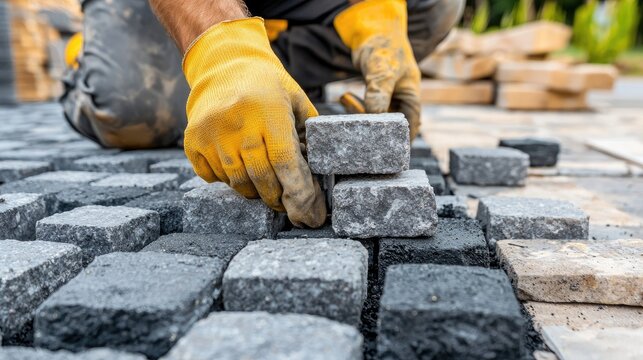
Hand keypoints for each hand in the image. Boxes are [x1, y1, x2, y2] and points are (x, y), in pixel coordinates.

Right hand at [182, 18, 325, 227]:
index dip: (297, 190)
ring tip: (262, 190)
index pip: (284, 161)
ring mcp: (211, 133)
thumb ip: (309, 132)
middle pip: (260, 177)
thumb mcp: (295, 99)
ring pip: (235, 181)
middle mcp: (238, 123)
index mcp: (268, 112)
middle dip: (275, 197)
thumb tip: (320, 171)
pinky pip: (211, 176)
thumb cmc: (268, 86)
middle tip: (284, 204)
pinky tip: (236, 171)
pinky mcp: (192, 140)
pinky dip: (226, 181)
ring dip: (252, 192)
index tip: (307, 211)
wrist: (224, 64)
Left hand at [334, 0, 420, 138]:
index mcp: (411, 97)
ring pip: (374, 117)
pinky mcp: (372, 95)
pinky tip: (345, 97)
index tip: (386, 153)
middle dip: (372, 129)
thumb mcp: (383, 70)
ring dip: (359, 114)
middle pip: (389, 125)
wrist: (371, 29)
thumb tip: (374, 117)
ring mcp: (386, 98)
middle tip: (356, 127)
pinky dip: (354, 106)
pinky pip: (364, 108)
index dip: (400, 142)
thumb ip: (379, 93)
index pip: (409, 127)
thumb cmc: (384, 46)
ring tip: (347, 99)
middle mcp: (400, 100)